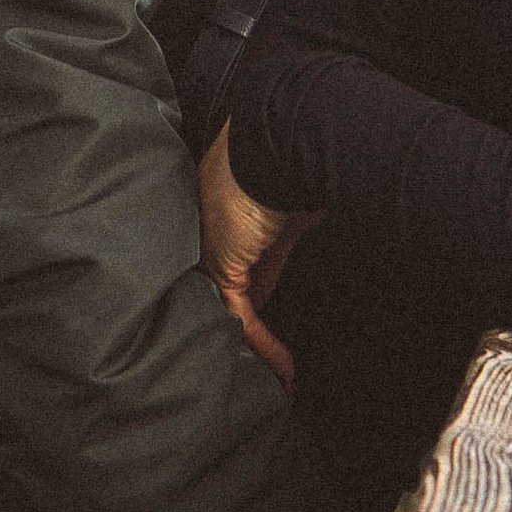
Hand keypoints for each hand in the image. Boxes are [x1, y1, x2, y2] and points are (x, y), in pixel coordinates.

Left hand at [197, 122, 319, 384]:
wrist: (282, 135)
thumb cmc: (295, 151)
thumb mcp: (296, 200)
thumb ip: (288, 232)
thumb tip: (300, 249)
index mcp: (228, 202)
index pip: (237, 256)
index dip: (254, 288)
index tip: (267, 314)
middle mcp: (212, 224)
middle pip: (224, 285)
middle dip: (245, 322)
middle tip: (263, 356)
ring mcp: (212, 244)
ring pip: (227, 309)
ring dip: (256, 345)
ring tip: (278, 375)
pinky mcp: (223, 262)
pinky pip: (240, 315)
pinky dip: (263, 345)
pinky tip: (282, 366)